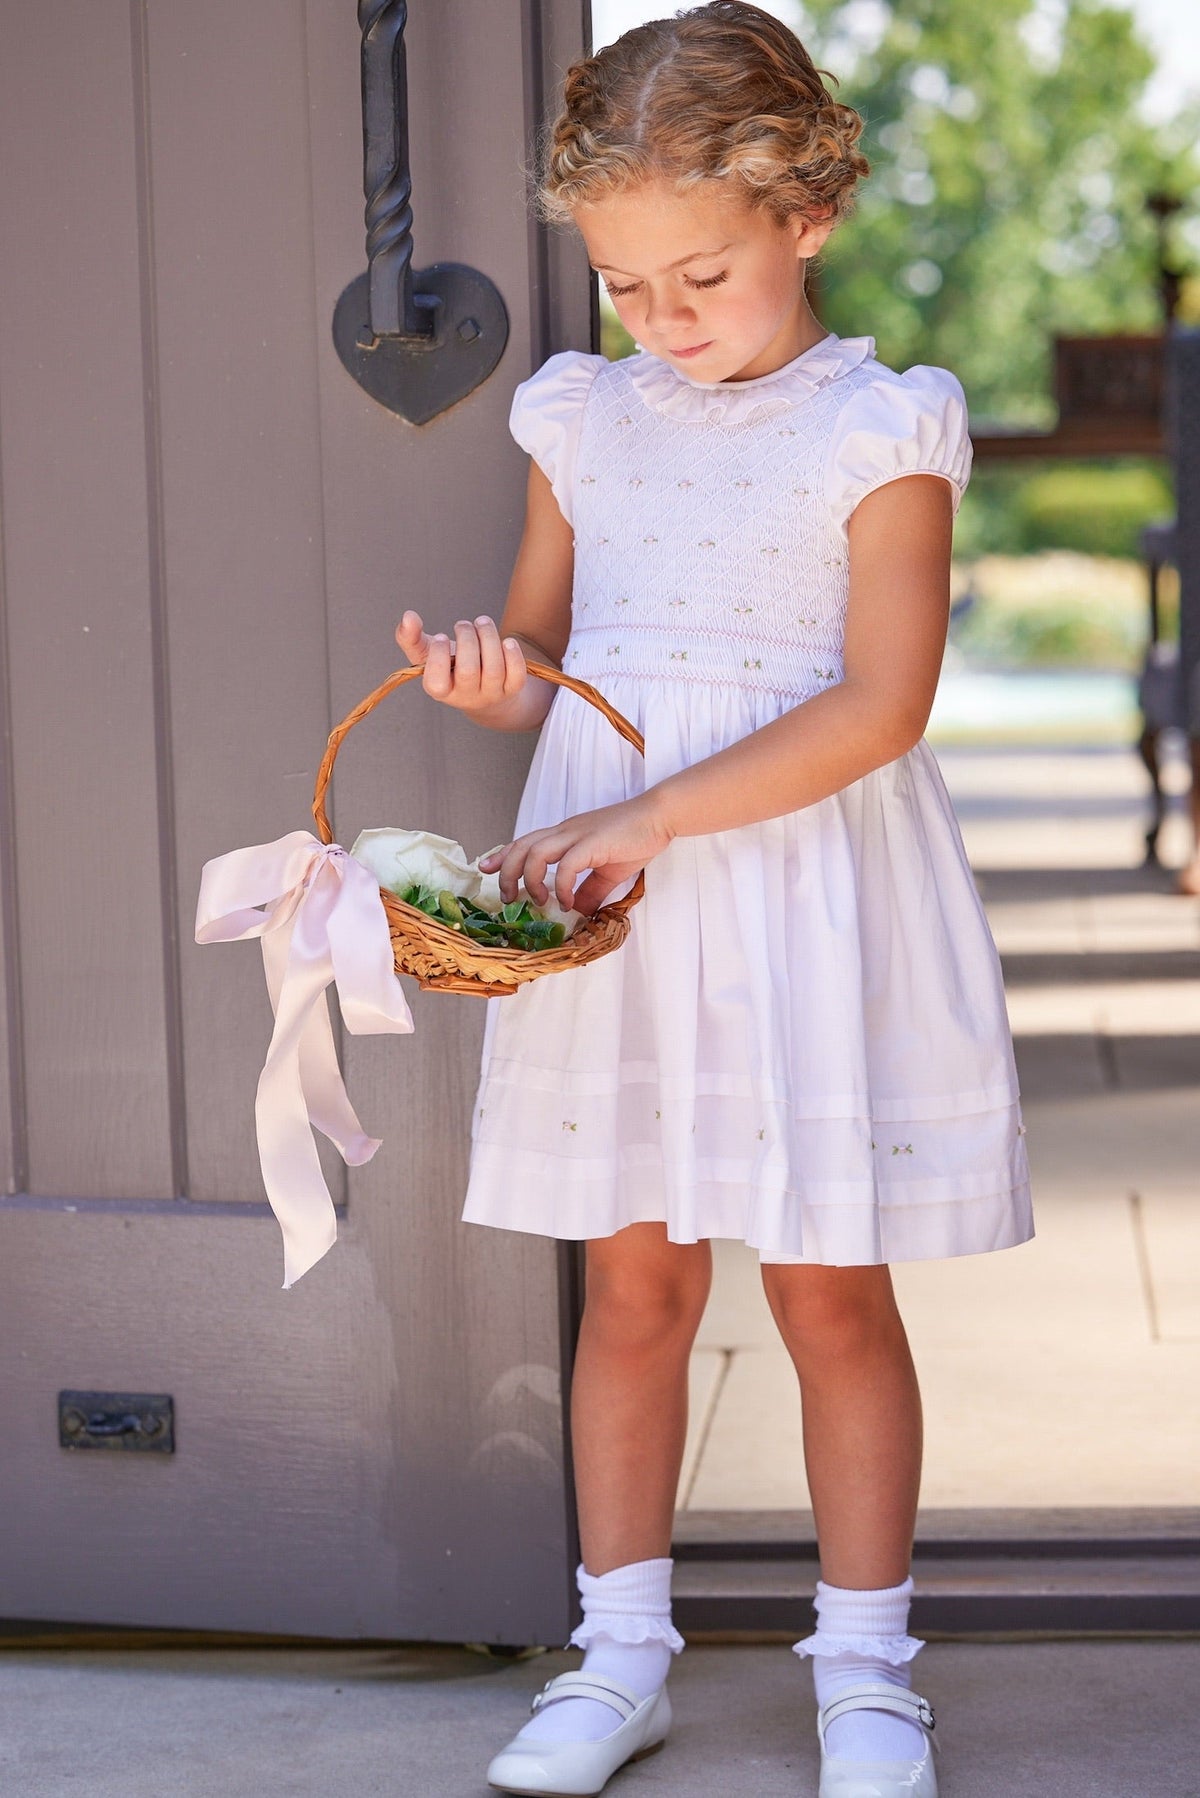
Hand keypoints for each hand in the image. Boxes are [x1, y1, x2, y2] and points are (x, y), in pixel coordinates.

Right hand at [394, 609, 526, 714]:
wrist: (483, 688)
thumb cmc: (450, 667)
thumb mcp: (427, 654)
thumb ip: (411, 637)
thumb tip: (407, 616)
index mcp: (441, 690)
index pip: (436, 683)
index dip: (439, 657)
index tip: (442, 636)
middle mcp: (466, 696)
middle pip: (468, 671)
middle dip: (467, 639)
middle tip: (463, 624)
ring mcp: (490, 694)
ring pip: (494, 669)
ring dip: (489, 638)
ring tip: (482, 622)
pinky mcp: (512, 689)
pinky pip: (516, 676)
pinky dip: (513, 655)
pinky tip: (506, 641)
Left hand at [478, 795, 674, 917]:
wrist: (660, 817)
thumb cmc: (635, 839)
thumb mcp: (608, 871)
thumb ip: (590, 890)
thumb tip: (578, 912)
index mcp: (565, 835)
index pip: (525, 841)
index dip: (503, 855)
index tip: (487, 870)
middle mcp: (565, 832)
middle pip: (522, 846)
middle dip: (507, 873)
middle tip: (509, 897)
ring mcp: (578, 835)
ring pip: (535, 853)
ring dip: (530, 880)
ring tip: (539, 902)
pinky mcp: (593, 843)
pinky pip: (567, 865)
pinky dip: (561, 886)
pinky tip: (567, 902)